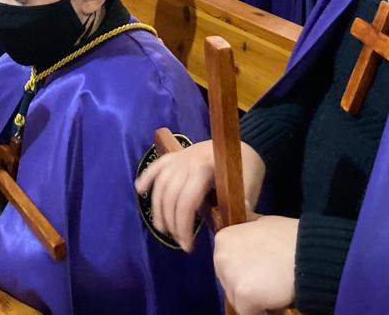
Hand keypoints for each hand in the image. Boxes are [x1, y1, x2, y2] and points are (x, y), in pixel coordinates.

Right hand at [135, 142, 266, 251]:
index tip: (188, 246)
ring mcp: (180, 156)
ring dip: (158, 209)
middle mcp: (188, 160)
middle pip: (171, 196)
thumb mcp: (249, 184)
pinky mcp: (175, 155)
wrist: (242, 142)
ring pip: (161, 185)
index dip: (184, 225)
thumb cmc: (246, 166)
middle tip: (178, 242)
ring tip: (162, 228)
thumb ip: (240, 203)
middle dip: (172, 223)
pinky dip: (146, 177)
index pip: (187, 201)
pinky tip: (139, 191)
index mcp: (206, 167)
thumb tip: (235, 226)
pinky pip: (157, 166)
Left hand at [214, 215, 298, 314]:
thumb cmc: (290, 237)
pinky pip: (248, 313)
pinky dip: (262, 312)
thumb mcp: (263, 227)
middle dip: (248, 287)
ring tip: (275, 291)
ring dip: (255, 300)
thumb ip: (249, 240)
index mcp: (224, 239)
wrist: (310, 252)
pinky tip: (277, 301)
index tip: (262, 274)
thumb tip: (250, 249)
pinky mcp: (243, 294)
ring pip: (237, 300)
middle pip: (229, 283)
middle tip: (269, 284)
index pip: (227, 266)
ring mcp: (231, 275)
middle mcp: (221, 256)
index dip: (246, 274)